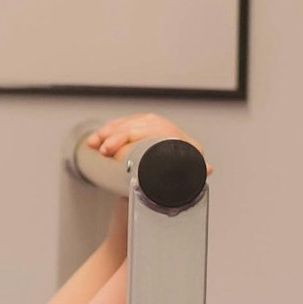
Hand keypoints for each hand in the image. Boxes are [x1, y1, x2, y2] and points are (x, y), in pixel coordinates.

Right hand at [82, 112, 201, 168]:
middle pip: (135, 126)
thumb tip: (208, 168)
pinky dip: (106, 132)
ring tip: (94, 145)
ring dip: (107, 133)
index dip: (131, 137)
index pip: (151, 129)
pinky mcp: (136, 128)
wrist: (172, 179)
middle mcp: (162, 127)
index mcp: (176, 136)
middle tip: (103, 150)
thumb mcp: (189, 172)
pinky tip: (95, 140)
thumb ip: (197, 171)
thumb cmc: (182, 173)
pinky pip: (119, 126)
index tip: (115, 150)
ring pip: (125, 124)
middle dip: (115, 136)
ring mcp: (147, 126)